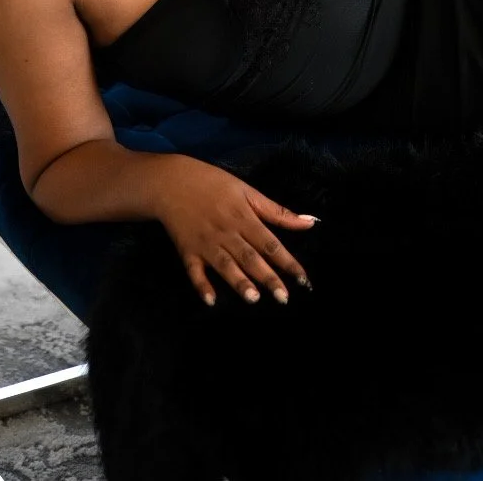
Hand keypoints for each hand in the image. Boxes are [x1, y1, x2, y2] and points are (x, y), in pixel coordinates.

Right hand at [148, 153, 315, 306]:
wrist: (172, 181)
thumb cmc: (214, 184)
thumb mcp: (248, 191)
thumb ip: (277, 211)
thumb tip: (310, 222)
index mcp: (244, 217)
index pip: (270, 243)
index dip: (288, 262)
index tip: (303, 280)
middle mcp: (227, 233)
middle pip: (250, 257)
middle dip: (268, 278)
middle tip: (283, 298)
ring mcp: (206, 243)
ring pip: (225, 265)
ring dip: (238, 282)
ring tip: (253, 298)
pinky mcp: (187, 251)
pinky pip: (194, 271)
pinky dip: (201, 285)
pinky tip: (210, 301)